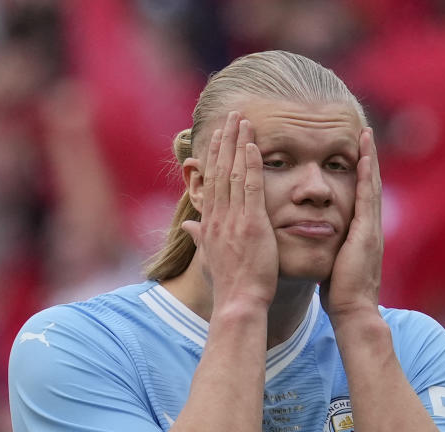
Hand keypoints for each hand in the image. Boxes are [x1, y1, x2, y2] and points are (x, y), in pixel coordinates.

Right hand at [182, 112, 278, 310]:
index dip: (213, 156)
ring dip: (238, 144)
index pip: (210, 182)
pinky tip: (254, 146)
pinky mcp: (251, 225)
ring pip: (233, 173)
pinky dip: (251, 165)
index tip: (218, 136)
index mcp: (210, 224)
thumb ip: (201, 238)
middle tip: (231, 116)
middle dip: (224, 141)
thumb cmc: (229, 285)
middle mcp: (218, 217)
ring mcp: (233, 220)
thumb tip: (190, 227)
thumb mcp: (210, 259)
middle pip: (218, 170)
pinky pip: (250, 189)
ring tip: (243, 120)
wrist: (238, 302)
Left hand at [321, 127, 383, 322]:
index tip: (352, 151)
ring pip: (371, 185)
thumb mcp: (333, 263)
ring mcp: (371, 229)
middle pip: (369, 184)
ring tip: (365, 134)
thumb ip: (329, 248)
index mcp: (360, 233)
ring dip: (369, 159)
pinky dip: (367, 176)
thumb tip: (314, 240)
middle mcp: (369, 227)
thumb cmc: (339, 294)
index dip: (358, 173)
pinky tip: (363, 157)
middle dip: (367, 158)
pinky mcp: (367, 233)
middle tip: (363, 132)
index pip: (359, 196)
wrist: (353, 312)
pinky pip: (367, 197)